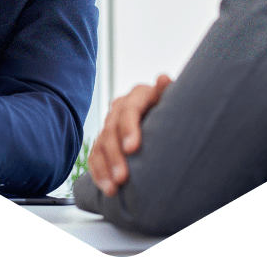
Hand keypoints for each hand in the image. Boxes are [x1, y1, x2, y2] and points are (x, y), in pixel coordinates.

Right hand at [88, 74, 171, 196]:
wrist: (167, 119)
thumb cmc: (171, 110)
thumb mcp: (171, 100)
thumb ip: (166, 92)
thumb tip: (162, 78)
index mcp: (138, 95)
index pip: (129, 110)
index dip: (129, 128)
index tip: (132, 148)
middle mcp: (120, 108)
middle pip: (111, 130)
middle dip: (115, 155)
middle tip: (123, 177)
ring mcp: (110, 124)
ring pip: (100, 145)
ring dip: (105, 168)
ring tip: (114, 188)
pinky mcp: (104, 141)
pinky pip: (95, 156)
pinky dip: (99, 173)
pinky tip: (107, 188)